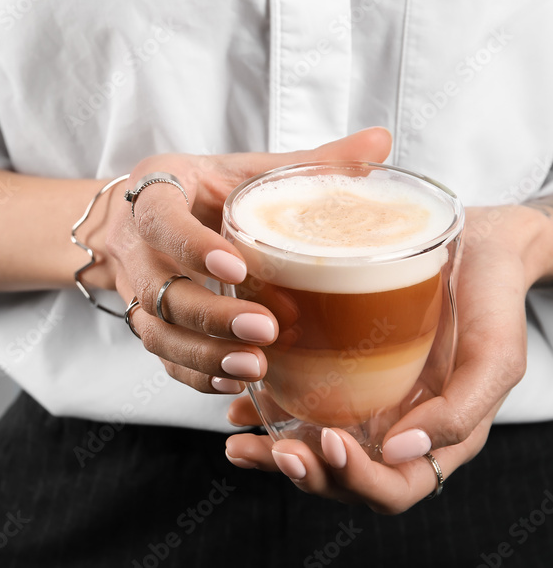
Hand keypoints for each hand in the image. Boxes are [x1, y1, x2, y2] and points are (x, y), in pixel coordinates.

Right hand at [80, 127, 391, 394]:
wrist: (143, 219)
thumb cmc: (203, 190)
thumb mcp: (245, 169)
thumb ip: (307, 161)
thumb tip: (380, 140)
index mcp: (156, 191)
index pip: (160, 219)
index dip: (192, 246)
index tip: (237, 267)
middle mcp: (136, 244)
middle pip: (157, 287)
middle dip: (209, 314)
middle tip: (264, 328)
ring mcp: (135, 288)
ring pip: (156, 330)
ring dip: (203, 353)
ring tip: (255, 366)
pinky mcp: (146, 322)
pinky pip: (162, 358)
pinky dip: (197, 374)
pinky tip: (235, 381)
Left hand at [224, 204, 550, 513]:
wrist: (479, 245)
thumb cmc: (492, 300)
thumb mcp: (495, 357)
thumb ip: (459, 414)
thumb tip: (400, 451)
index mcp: (433, 438)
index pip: (390, 488)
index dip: (357, 479)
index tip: (330, 441)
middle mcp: (391, 429)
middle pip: (341, 478)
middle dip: (305, 473)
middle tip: (273, 450)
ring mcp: (360, 403)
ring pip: (311, 449)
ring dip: (273, 454)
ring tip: (240, 441)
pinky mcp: (335, 371)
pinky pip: (295, 404)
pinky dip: (264, 414)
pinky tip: (238, 407)